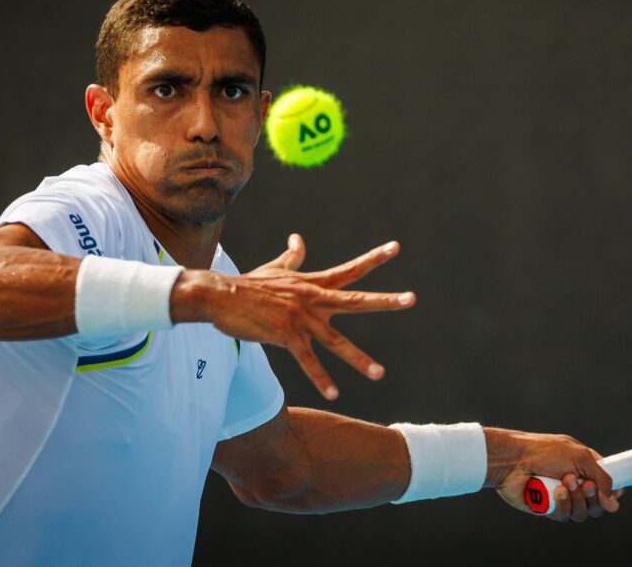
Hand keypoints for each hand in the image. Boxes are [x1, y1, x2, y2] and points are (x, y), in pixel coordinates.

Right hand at [200, 233, 414, 398]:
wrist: (220, 295)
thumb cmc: (248, 284)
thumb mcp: (276, 269)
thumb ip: (293, 257)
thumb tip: (299, 238)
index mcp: (313, 283)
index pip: (350, 270)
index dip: (374, 258)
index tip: (396, 247)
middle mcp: (313, 299)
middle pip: (355, 300)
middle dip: (385, 300)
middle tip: (411, 298)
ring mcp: (300, 318)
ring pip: (336, 341)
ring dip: (359, 359)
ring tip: (380, 373)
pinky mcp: (285, 335)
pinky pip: (307, 361)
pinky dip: (321, 378)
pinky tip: (334, 393)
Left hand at [492, 431, 621, 522]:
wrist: (514, 459)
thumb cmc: (545, 451)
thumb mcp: (580, 457)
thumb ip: (602, 479)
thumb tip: (614, 504)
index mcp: (583, 466)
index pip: (606, 484)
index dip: (612, 491)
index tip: (617, 493)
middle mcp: (574, 483)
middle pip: (597, 504)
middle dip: (593, 496)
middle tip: (584, 484)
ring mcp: (561, 497)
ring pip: (582, 513)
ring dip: (578, 499)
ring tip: (565, 482)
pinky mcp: (548, 508)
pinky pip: (565, 516)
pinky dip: (563, 504)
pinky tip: (555, 491)